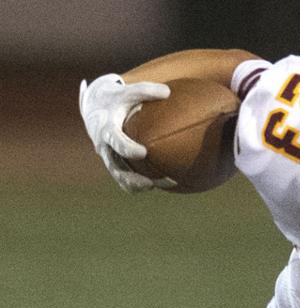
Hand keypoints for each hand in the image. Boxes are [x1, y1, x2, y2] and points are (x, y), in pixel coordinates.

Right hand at [78, 73, 175, 192]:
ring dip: (135, 185)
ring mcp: (107, 156)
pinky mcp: (113, 162)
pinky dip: (133, 185)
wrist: (95, 106)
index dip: (128, 148)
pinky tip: (153, 187)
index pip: (116, 141)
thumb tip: (167, 92)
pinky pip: (121, 178)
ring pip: (118, 176)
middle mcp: (104, 146)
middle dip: (132, 177)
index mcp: (106, 128)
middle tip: (151, 183)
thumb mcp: (127, 91)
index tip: (143, 153)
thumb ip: (145, 91)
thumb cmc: (116, 98)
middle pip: (115, 166)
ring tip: (156, 187)